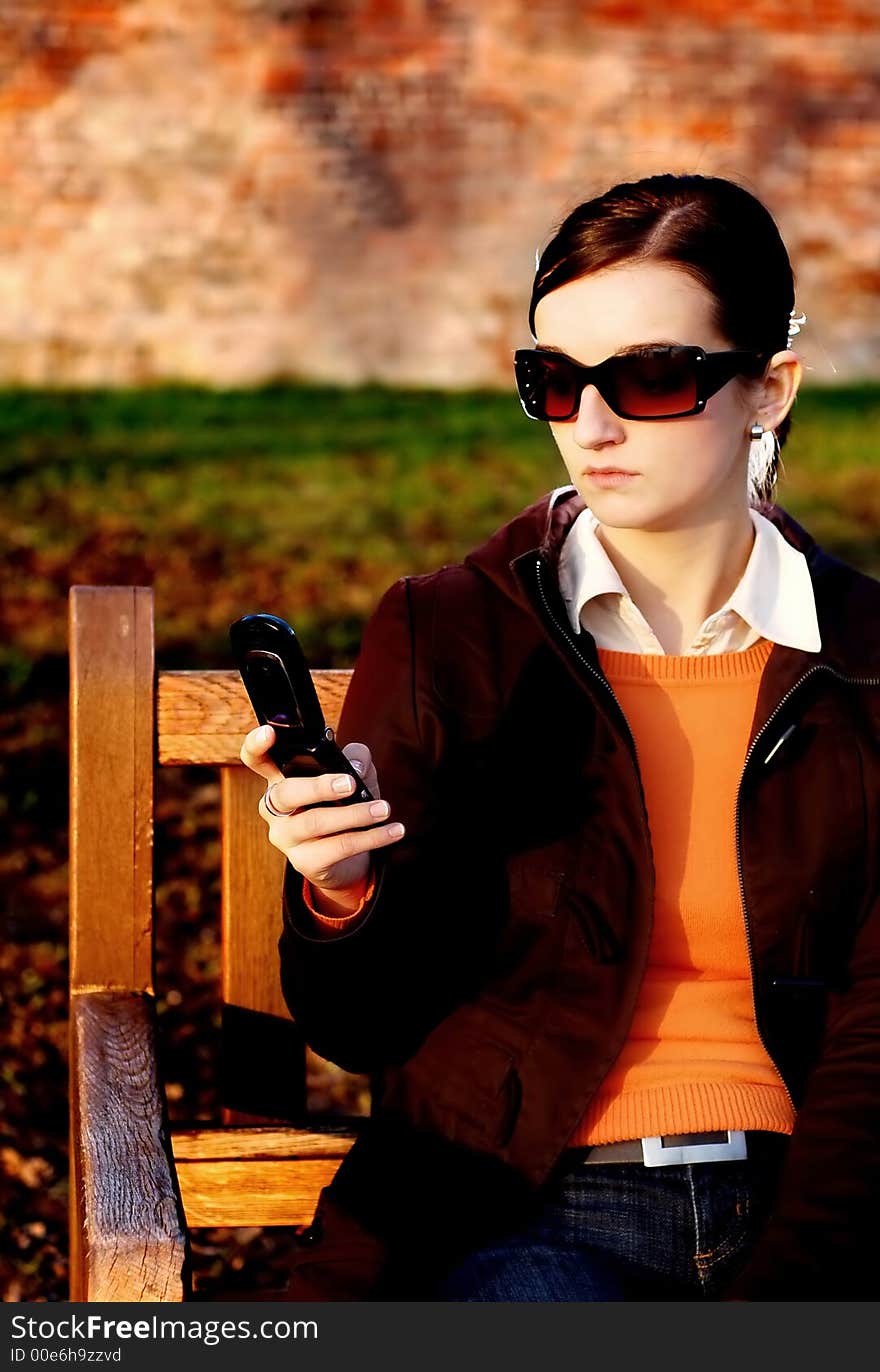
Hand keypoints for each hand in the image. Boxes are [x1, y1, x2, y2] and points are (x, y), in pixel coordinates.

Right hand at [239, 725, 404, 910]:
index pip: (256, 760)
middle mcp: (275, 809)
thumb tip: (356, 765)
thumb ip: (355, 761)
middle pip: (285, 793)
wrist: (346, 860)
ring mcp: (286, 837)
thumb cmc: (344, 806)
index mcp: (280, 780)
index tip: (269, 733)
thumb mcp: (353, 777)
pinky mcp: (305, 862)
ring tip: (383, 809)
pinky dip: (370, 838)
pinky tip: (392, 831)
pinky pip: (337, 848)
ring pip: (315, 822)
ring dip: (354, 814)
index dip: (256, 745)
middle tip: (351, 784)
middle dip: (319, 786)